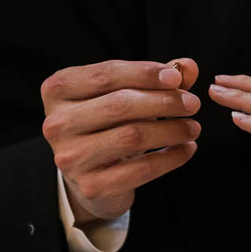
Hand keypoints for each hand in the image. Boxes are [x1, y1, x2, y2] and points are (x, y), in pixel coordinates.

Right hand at [42, 58, 201, 223]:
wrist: (89, 175)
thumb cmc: (107, 124)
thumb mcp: (124, 94)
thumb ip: (154, 79)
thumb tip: (188, 66)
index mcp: (58, 90)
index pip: (107, 75)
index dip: (146, 73)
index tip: (178, 77)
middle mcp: (57, 123)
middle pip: (119, 104)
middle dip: (164, 102)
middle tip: (193, 104)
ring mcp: (71, 157)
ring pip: (132, 136)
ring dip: (172, 130)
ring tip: (193, 127)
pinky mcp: (91, 185)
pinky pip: (141, 169)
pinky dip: (171, 158)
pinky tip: (186, 149)